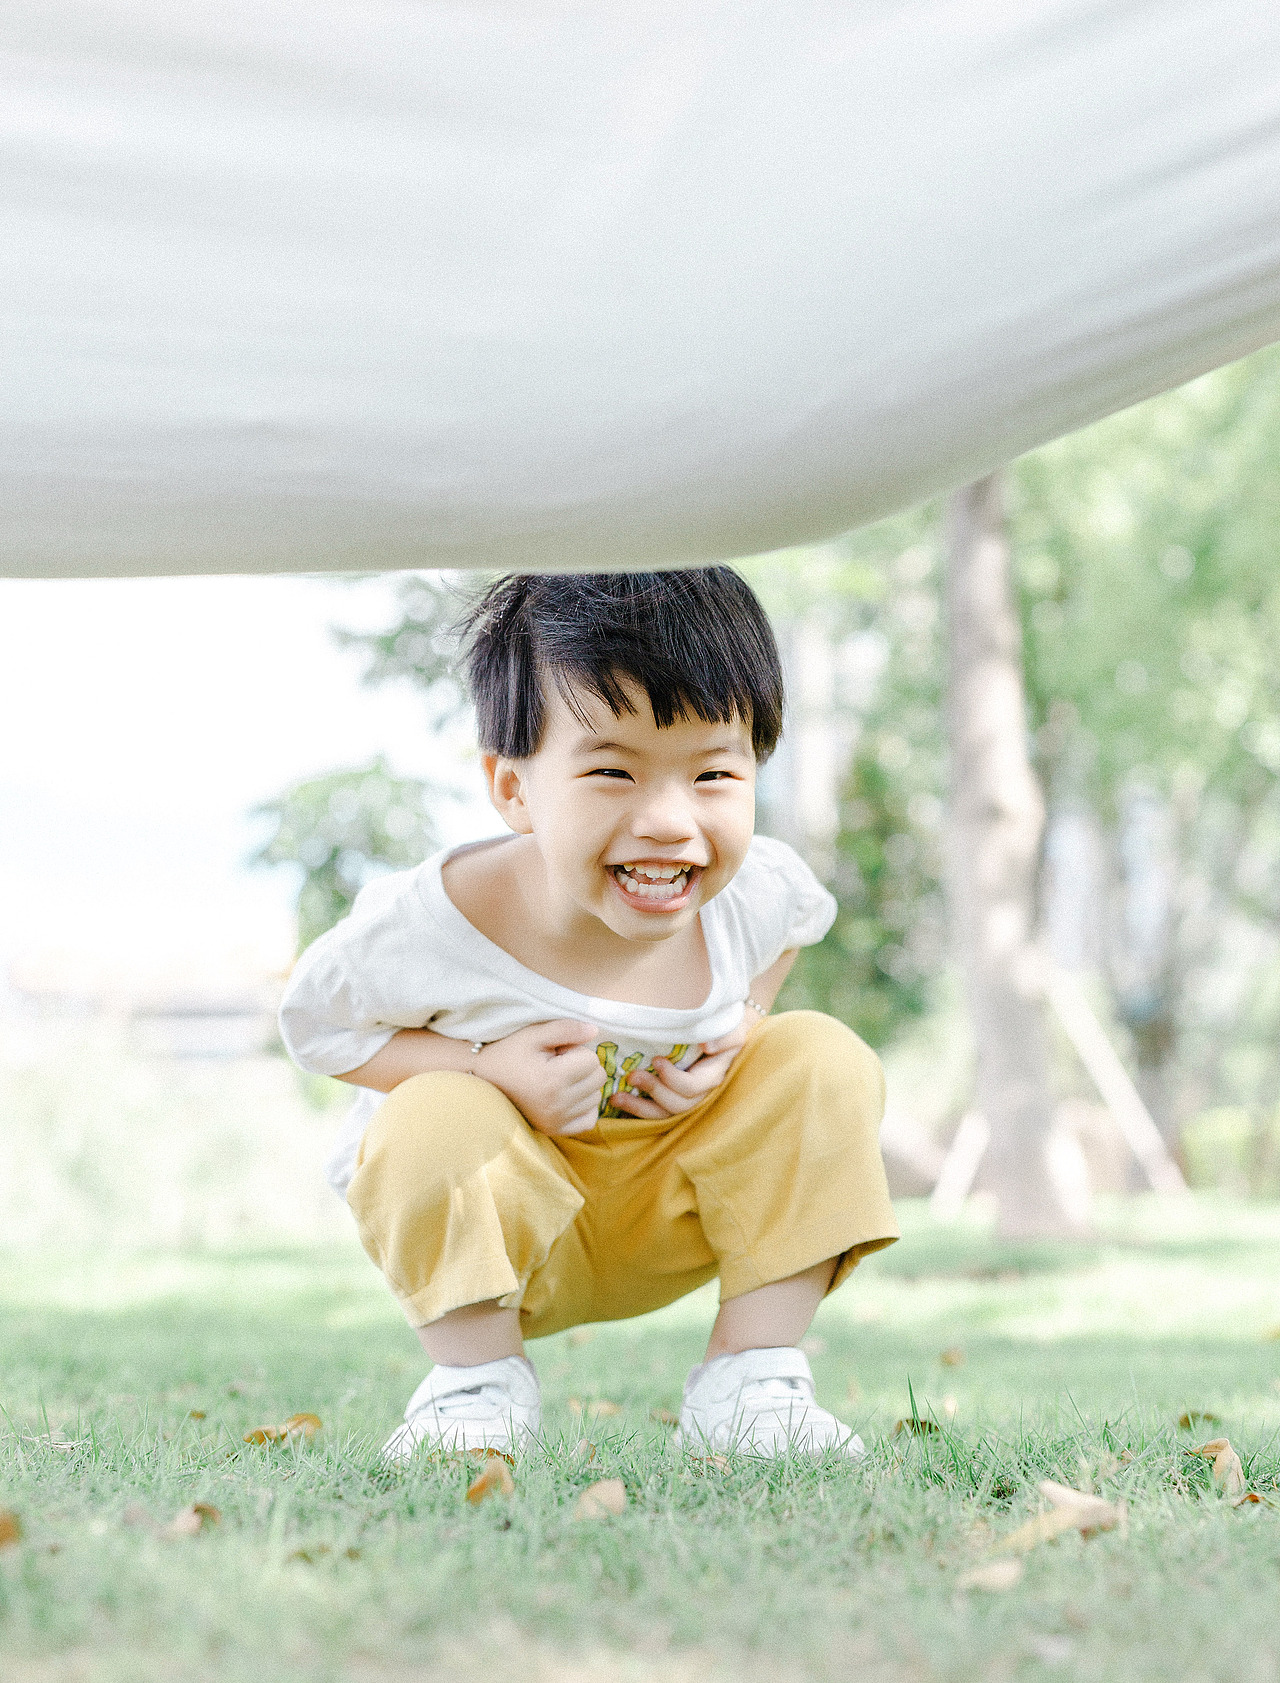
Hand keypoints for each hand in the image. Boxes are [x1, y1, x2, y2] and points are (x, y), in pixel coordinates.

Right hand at [473, 1019, 605, 1135]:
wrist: (481, 1080)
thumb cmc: (508, 1053)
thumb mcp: (534, 1034)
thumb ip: (566, 1029)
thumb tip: (595, 1031)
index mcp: (553, 1079)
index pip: (592, 1060)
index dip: (576, 1050)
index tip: (555, 1052)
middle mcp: (557, 1104)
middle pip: (598, 1079)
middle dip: (582, 1066)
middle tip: (556, 1065)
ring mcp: (556, 1121)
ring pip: (595, 1097)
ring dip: (582, 1085)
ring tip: (556, 1079)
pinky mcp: (554, 1130)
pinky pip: (589, 1120)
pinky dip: (584, 1107)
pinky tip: (566, 1096)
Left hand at [608, 1006, 761, 1119]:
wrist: (722, 1030)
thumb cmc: (726, 1027)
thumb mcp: (733, 1028)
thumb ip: (726, 1037)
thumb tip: (707, 1046)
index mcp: (712, 1076)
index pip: (692, 1087)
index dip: (672, 1079)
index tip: (656, 1060)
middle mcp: (699, 1093)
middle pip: (677, 1105)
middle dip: (653, 1091)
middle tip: (632, 1076)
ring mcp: (683, 1097)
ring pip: (663, 1114)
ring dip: (638, 1107)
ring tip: (616, 1097)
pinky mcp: (669, 1096)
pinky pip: (654, 1111)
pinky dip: (635, 1108)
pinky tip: (617, 1100)